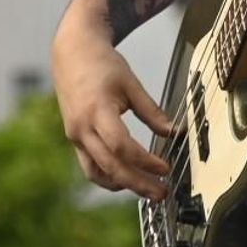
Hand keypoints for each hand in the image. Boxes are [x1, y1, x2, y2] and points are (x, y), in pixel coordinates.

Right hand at [52, 22, 173, 199]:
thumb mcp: (130, 83)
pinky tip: (126, 179)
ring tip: (147, 190)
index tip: (165, 167)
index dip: (145, 161)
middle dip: (138, 183)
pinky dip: (107, 177)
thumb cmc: (101, 64)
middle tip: (162, 193)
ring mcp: (75, 136)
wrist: (73, 53)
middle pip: (110, 166)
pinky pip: (89, 166)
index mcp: (97, 110)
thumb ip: (151, 111)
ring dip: (123, 185)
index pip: (121, 146)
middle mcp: (82, 127)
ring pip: (97, 172)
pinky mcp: (74, 139)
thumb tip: (173, 132)